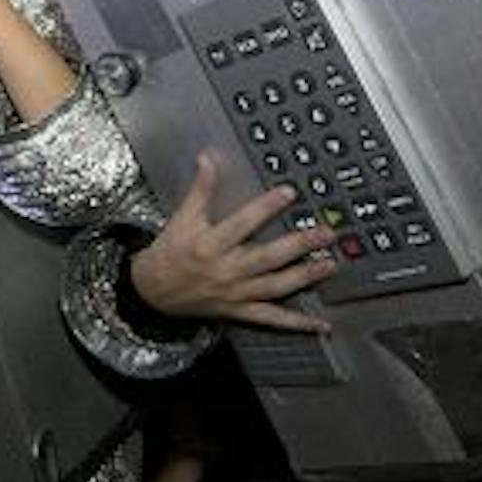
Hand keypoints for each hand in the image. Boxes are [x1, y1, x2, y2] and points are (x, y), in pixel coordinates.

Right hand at [128, 152, 337, 332]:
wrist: (152, 291)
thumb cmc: (170, 251)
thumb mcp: (182, 217)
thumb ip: (200, 189)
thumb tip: (209, 158)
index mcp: (209, 244)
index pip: (242, 223)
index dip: (266, 207)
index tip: (289, 193)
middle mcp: (224, 270)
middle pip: (267, 257)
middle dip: (299, 245)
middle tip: (325, 233)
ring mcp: (234, 293)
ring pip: (275, 286)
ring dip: (304, 277)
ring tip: (330, 265)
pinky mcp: (239, 311)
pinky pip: (271, 319)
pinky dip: (297, 323)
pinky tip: (320, 324)